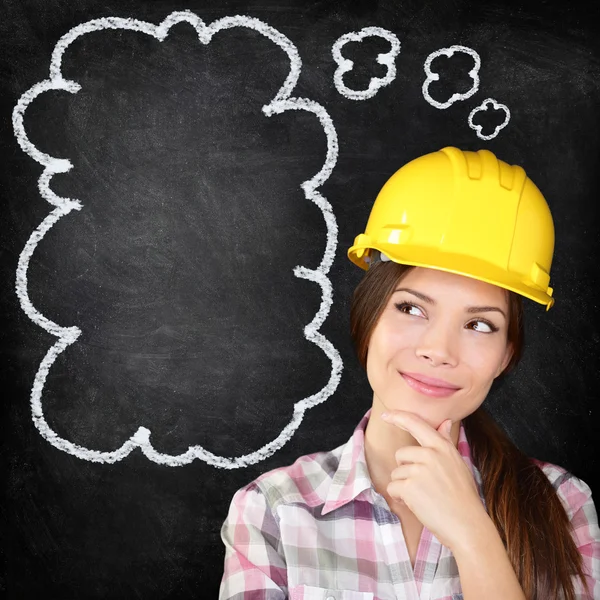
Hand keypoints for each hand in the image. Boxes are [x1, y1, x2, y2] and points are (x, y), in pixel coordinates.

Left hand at [382, 410, 488, 551]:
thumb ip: (446, 442)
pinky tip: (415, 504)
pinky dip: (399, 497)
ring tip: (423, 497)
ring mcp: (419, 470)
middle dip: (405, 470)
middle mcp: (430, 454)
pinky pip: (393, 487)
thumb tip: (446, 422)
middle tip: (424, 486)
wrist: (468, 526)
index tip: (386, 414)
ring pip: (396, 473)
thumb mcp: (458, 464)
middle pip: (401, 455)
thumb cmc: (463, 497)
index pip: (416, 424)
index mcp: (442, 447)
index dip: (399, 417)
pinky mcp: (410, 486)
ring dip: (404, 486)